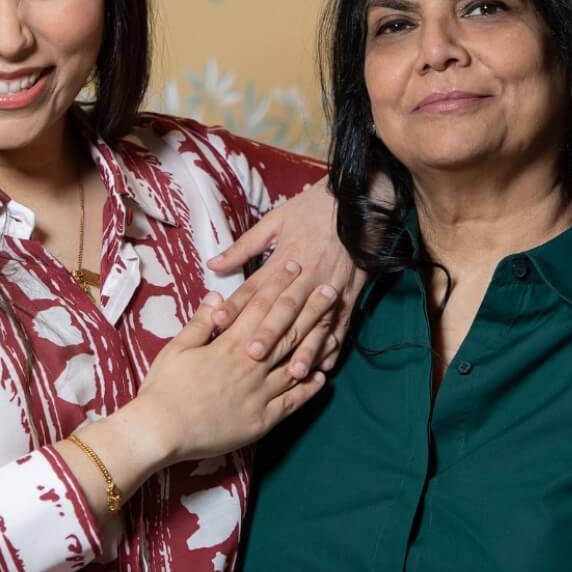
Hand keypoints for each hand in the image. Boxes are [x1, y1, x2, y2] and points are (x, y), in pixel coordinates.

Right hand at [125, 293, 327, 464]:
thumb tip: (216, 297)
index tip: (292, 268)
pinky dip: (309, 389)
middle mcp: (251, 367)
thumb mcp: (176, 348)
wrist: (162, 431)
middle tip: (328, 289)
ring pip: (296, 364)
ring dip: (316, 344)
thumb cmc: (164, 388)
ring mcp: (260, 394)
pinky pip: (292, 401)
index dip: (277, 286)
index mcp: (229, 347)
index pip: (259, 309)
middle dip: (309, 308)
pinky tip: (321, 376)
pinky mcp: (263, 420)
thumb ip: (200, 323)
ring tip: (333, 326)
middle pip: (286, 332)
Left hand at [206, 181, 364, 377]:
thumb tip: (212, 263)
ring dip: (305, 348)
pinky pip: (342, 325)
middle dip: (270, 332)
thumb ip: (244, 247)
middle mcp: (308, 276)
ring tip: (294, 372)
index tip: (218, 322)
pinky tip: (324, 367)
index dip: (237, 305)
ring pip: (316, 322)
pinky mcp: (351, 295)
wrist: (359, 200)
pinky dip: (334, 346)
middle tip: (253, 354)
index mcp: (285, 259)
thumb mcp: (275, 220)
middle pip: (286, 308)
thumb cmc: (312, 209)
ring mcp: (331, 288)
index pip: (257, 286)